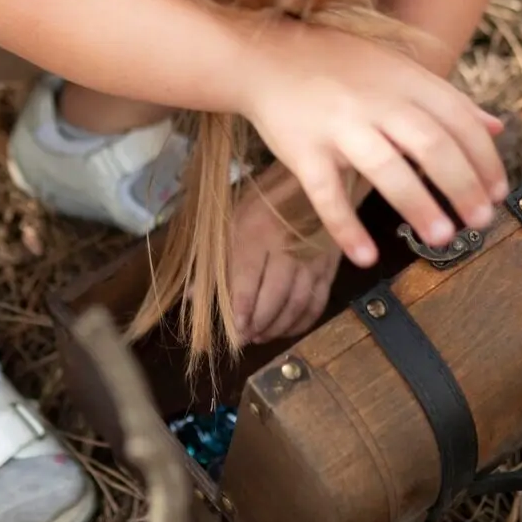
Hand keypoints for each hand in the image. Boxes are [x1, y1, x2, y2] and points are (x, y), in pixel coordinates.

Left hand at [228, 165, 339, 345]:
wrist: (313, 182)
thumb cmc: (264, 201)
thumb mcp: (233, 222)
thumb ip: (215, 262)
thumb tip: (191, 296)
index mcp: (256, 234)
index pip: (247, 280)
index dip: (241, 310)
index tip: (234, 330)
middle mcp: (285, 248)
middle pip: (274, 296)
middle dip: (259, 323)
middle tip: (246, 339)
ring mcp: (311, 258)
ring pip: (297, 304)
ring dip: (279, 326)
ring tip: (262, 336)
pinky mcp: (330, 266)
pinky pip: (318, 302)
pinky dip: (304, 322)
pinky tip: (289, 329)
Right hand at [237, 21, 505, 269]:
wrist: (266, 57)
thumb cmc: (340, 67)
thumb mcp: (398, 69)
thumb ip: (446, 99)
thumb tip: (497, 127)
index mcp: (405, 81)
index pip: (458, 119)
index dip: (485, 158)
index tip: (499, 192)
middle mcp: (376, 101)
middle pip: (431, 143)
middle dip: (463, 185)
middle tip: (481, 221)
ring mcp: (338, 126)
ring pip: (386, 168)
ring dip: (419, 205)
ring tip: (443, 237)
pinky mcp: (302, 151)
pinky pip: (326, 194)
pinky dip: (346, 228)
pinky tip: (366, 256)